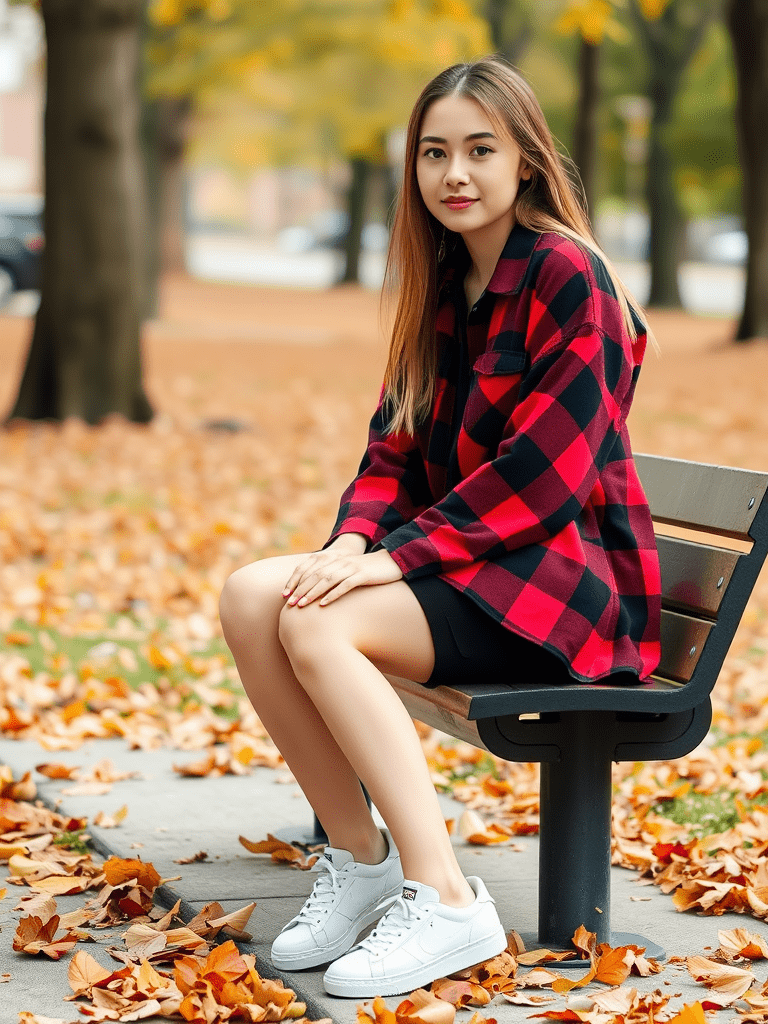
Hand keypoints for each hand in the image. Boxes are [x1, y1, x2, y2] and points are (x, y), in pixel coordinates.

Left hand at [282, 547, 402, 606]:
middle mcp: (340, 562)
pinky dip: (333, 595)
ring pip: (327, 580)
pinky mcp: (363, 575)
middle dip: (300, 590)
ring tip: (302, 605)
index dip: (297, 582)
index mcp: (335, 560)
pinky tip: (324, 604)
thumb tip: (318, 593)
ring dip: (312, 593)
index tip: (285, 596)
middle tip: (289, 604)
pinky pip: (345, 585)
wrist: (392, 561)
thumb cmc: (369, 571)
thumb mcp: (349, 572)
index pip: (310, 571)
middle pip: (315, 576)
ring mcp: (351, 568)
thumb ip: (334, 578)